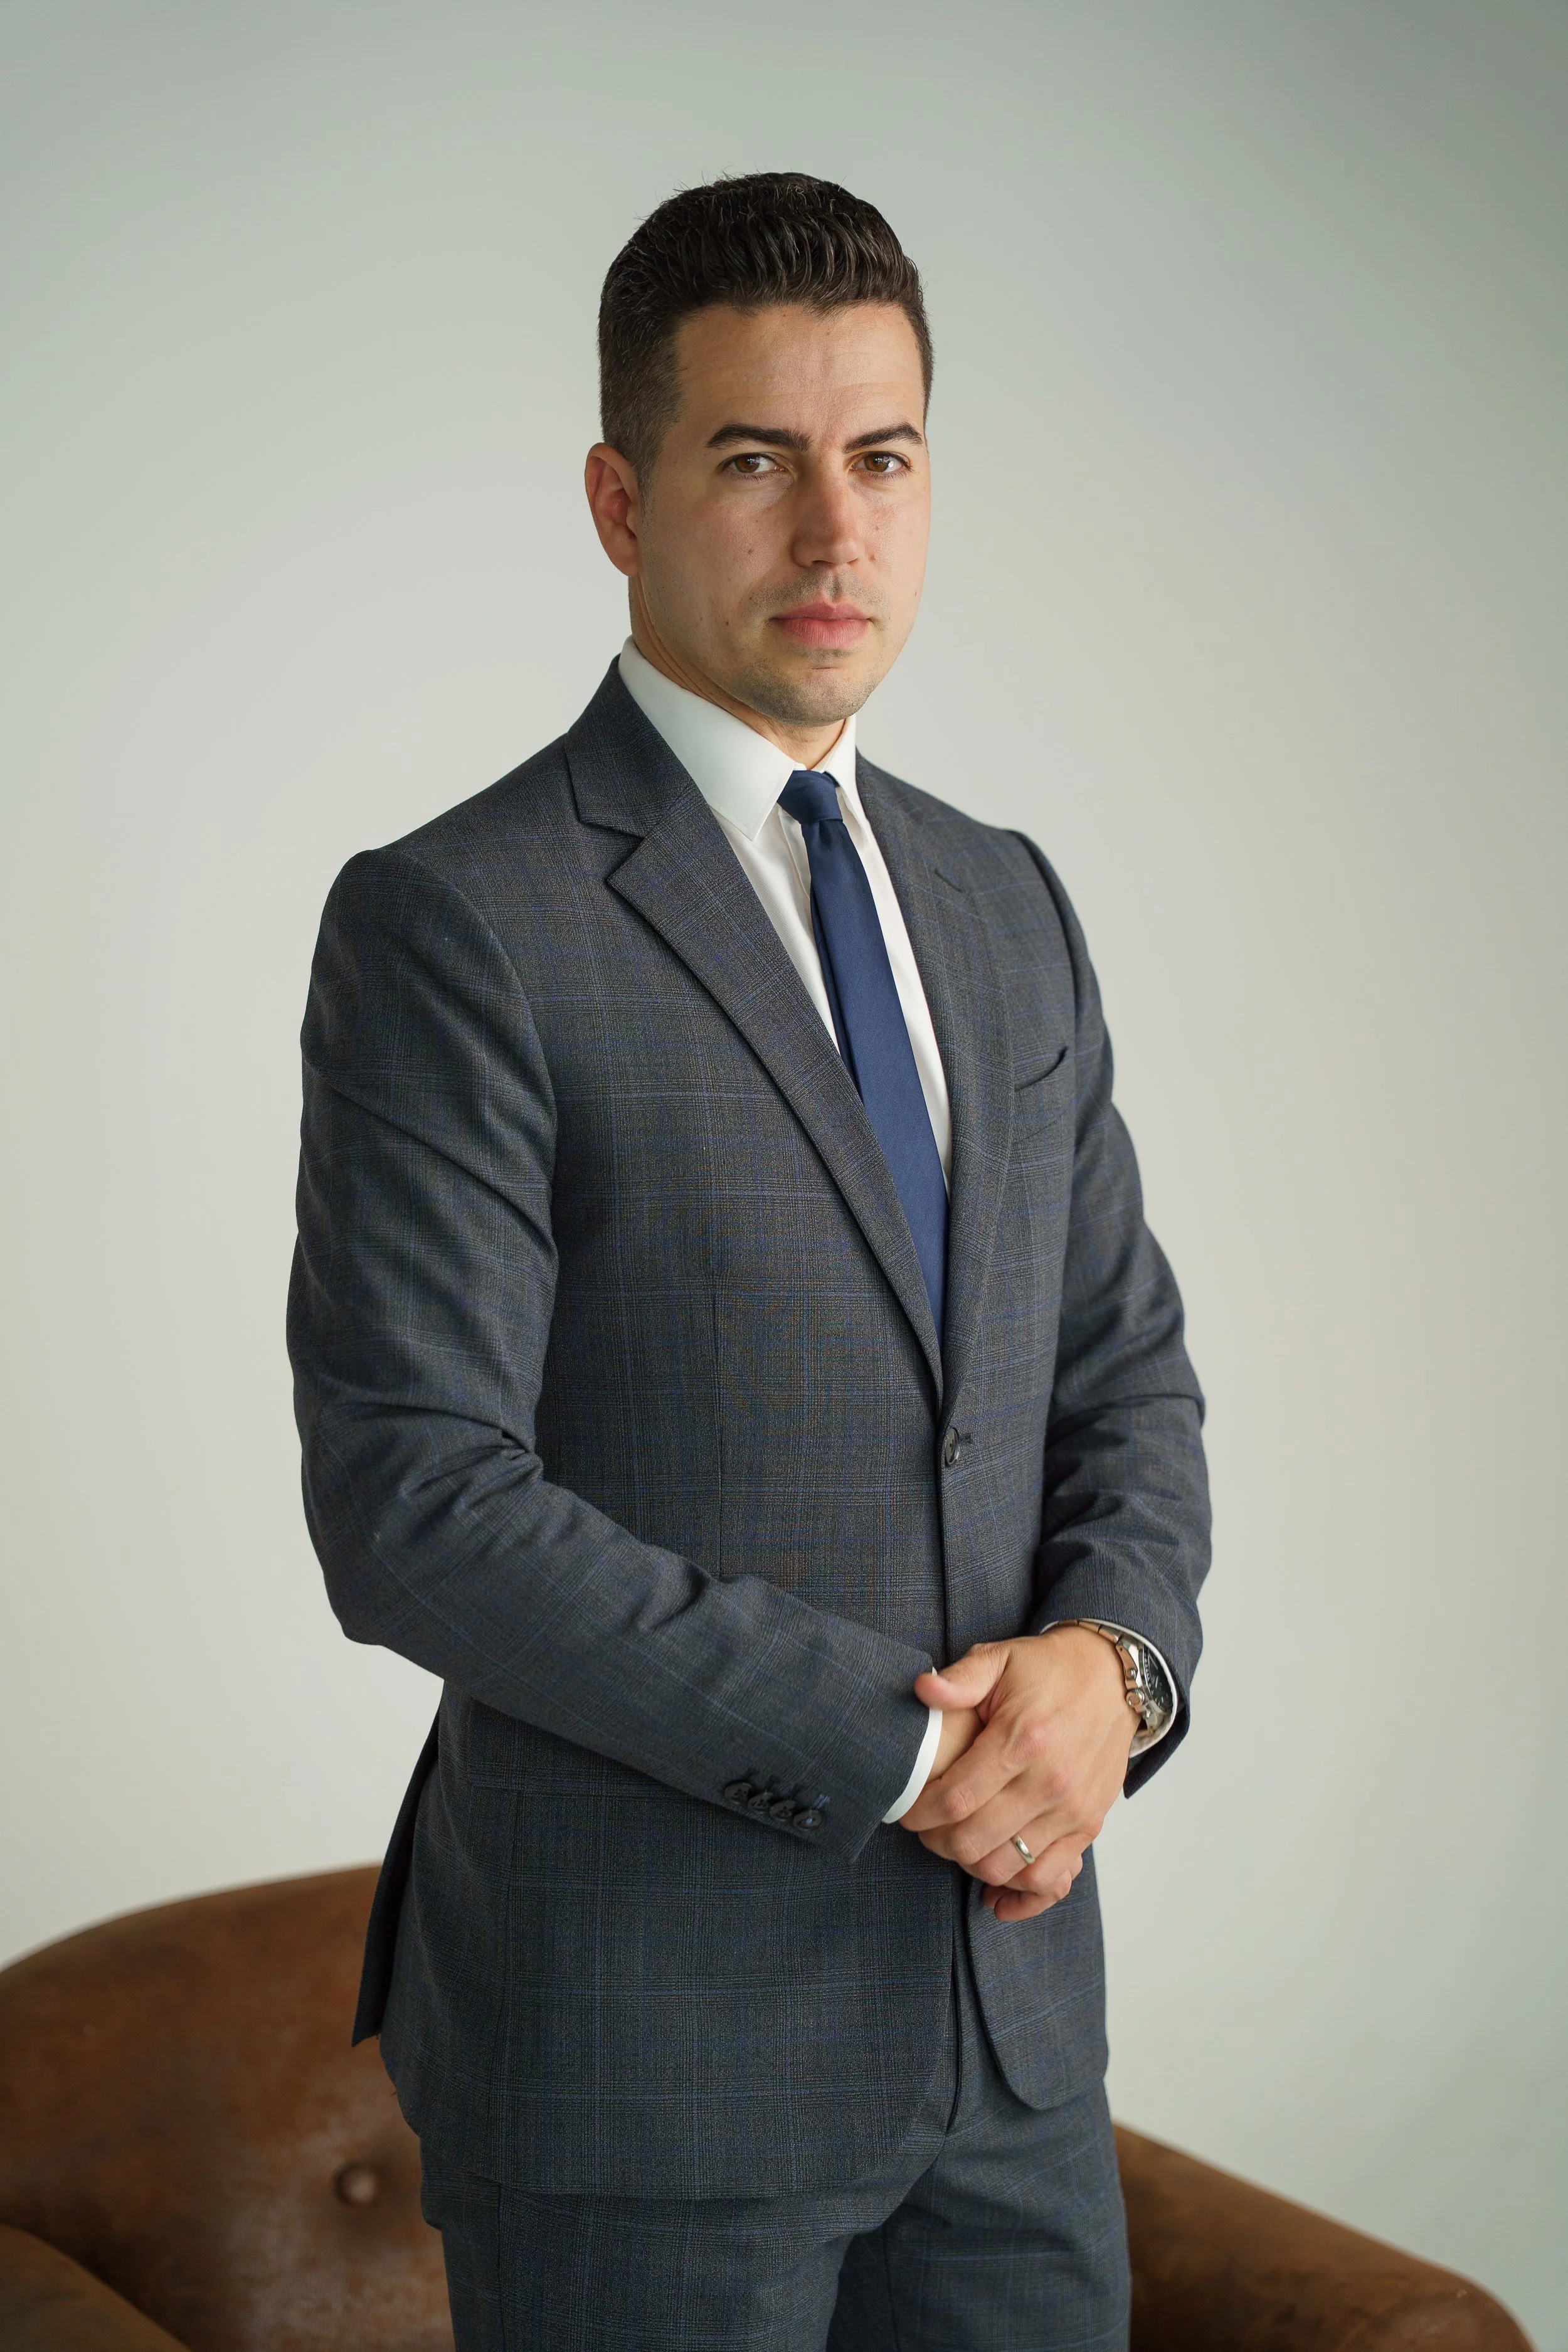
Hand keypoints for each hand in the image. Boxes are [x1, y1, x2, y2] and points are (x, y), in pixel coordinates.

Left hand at [898, 1627, 1134, 1923]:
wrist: (1112, 1678)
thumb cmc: (1050, 1670)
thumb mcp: (1001, 1659)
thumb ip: (960, 1679)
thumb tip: (922, 1690)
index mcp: (1022, 1739)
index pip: (955, 1799)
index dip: (920, 1814)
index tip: (906, 1811)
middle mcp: (1049, 1781)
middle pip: (974, 1841)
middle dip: (937, 1842)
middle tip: (926, 1828)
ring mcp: (1072, 1809)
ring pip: (1005, 1866)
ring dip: (970, 1863)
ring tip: (956, 1842)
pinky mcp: (1088, 1825)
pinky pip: (1048, 1878)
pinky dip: (1017, 1890)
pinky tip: (994, 1884)